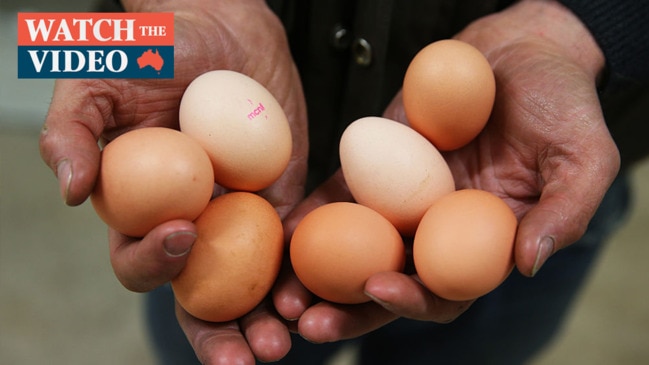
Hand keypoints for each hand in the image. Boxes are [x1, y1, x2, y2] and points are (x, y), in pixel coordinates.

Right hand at [39, 0, 306, 362]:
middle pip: (201, 298)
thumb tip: (70, 194)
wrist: (223, 30)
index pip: (143, 261)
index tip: (184, 231)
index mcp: (144, 212)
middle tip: (247, 357)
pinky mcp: (283, 204)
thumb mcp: (98, 81)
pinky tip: (314, 295)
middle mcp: (193, 226)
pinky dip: (302, 276)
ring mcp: (241, 221)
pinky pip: (294, 249)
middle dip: (221, 334)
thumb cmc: (153, 52)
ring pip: (251, 289)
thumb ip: (71, 133)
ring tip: (286, 342)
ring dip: (267, 323)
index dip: (156, 263)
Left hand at [275, 0, 618, 342]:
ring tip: (281, 292)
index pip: (445, 292)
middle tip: (307, 322)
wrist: (520, 51)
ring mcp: (402, 202)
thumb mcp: (584, 156)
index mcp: (482, 245)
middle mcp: (437, 232)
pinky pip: (340, 198)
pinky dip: (312, 217)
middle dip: (348, 308)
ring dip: (317, 276)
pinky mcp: (375, 168)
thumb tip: (527, 263)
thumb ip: (565, 212)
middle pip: (387, 283)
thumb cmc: (561, 103)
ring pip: (353, 251)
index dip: (414, 300)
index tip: (380, 287)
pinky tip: (285, 229)